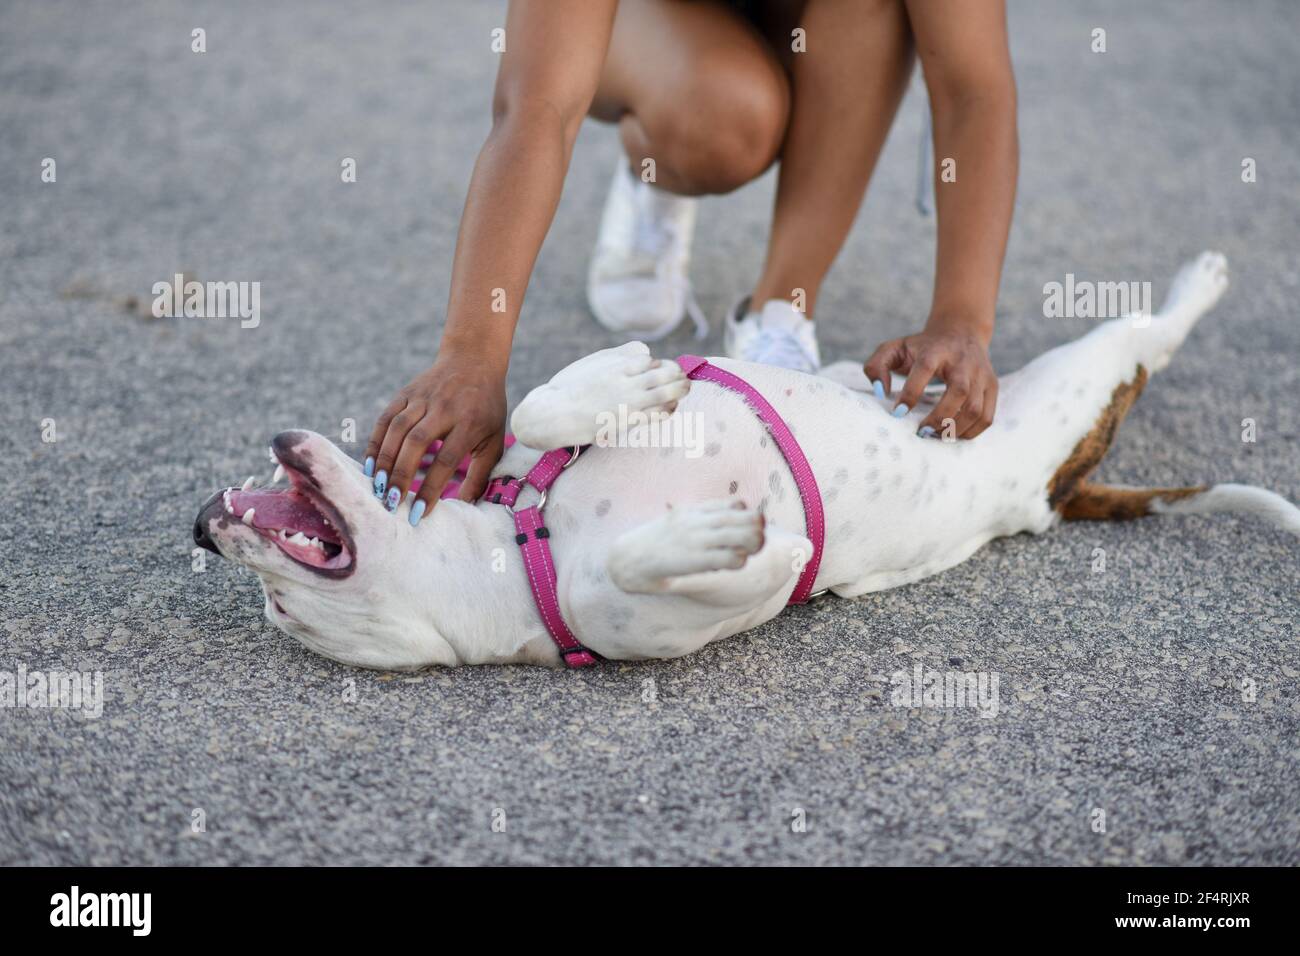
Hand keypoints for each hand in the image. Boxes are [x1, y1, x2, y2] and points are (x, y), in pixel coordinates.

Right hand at [364, 354, 506, 521]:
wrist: (474, 360)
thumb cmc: (486, 408)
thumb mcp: (494, 439)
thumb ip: (481, 474)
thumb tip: (465, 507)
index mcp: (469, 422)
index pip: (446, 460)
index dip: (431, 488)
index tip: (419, 513)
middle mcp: (444, 408)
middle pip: (417, 443)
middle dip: (402, 476)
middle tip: (391, 504)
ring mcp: (422, 398)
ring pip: (397, 430)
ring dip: (384, 461)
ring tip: (378, 489)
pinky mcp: (406, 393)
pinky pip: (386, 419)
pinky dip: (375, 442)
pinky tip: (369, 465)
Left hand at [864, 326, 997, 439]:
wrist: (961, 331)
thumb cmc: (922, 347)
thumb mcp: (895, 348)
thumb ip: (876, 366)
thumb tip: (879, 392)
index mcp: (936, 350)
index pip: (925, 368)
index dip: (912, 392)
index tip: (898, 413)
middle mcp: (962, 361)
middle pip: (958, 392)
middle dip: (939, 418)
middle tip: (921, 432)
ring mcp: (981, 375)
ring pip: (975, 408)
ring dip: (954, 429)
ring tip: (936, 435)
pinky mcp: (992, 386)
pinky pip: (987, 416)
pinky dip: (971, 432)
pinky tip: (952, 434)